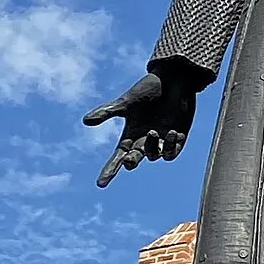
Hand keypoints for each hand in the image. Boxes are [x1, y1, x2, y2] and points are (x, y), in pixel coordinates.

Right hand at [84, 60, 206, 186]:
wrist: (172, 79)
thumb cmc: (147, 89)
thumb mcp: (126, 102)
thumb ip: (108, 112)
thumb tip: (85, 121)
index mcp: (130, 135)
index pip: (117, 157)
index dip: (109, 171)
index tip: (100, 184)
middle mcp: (145, 141)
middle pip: (134, 160)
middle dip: (131, 162)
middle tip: (129, 159)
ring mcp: (162, 141)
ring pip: (155, 156)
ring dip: (153, 148)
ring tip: (153, 132)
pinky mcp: (178, 138)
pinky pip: (172, 152)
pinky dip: (170, 146)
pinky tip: (171, 132)